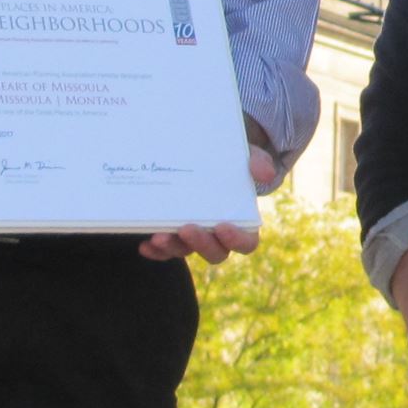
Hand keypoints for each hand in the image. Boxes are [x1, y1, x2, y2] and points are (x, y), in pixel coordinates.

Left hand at [138, 145, 277, 260]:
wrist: (209, 154)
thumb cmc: (231, 159)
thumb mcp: (246, 154)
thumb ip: (257, 160)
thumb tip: (263, 172)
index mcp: (241, 221)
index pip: (246, 242)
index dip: (236, 239)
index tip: (222, 226)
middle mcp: (217, 235)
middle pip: (215, 253)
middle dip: (200, 244)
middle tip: (186, 228)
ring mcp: (194, 237)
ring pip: (186, 252)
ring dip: (173, 248)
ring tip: (158, 236)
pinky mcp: (174, 234)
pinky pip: (165, 250)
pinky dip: (156, 251)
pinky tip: (144, 244)